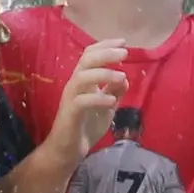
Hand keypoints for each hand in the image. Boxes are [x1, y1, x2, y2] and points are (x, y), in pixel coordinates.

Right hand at [47, 40, 127, 156]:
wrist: (68, 150)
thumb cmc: (85, 127)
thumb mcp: (106, 107)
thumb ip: (114, 92)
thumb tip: (125, 77)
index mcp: (82, 81)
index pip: (90, 55)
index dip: (105, 46)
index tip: (123, 42)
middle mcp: (75, 85)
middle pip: (86, 60)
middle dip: (106, 54)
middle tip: (124, 53)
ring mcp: (71, 98)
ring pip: (82, 77)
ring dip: (103, 74)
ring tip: (122, 76)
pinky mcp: (70, 114)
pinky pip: (82, 101)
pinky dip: (98, 99)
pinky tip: (112, 101)